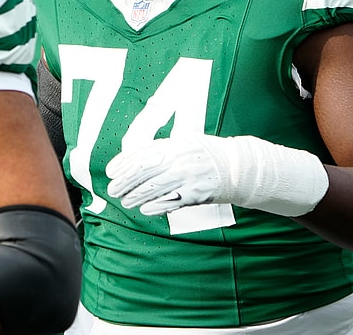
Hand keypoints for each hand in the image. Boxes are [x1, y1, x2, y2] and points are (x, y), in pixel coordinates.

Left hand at [106, 135, 328, 217]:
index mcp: (176, 144)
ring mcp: (189, 177)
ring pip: (155, 188)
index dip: (124, 162)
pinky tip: (144, 210)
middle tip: (112, 190)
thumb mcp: (186, 143)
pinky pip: (173, 202)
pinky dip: (156, 206)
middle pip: (145, 171)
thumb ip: (163, 148)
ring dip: (136, 196)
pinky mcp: (198, 194)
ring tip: (124, 201)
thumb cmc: (208, 154)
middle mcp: (181, 159)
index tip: (110, 171)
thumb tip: (134, 155)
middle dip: (125, 181)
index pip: (143, 153)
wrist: (241, 166)